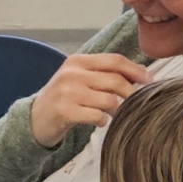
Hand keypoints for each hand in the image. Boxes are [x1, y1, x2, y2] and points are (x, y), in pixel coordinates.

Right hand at [27, 53, 149, 148]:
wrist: (33, 120)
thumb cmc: (62, 100)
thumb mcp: (79, 79)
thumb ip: (103, 73)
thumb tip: (139, 73)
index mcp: (77, 61)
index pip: (114, 61)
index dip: (135, 70)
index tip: (149, 80)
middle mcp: (71, 74)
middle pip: (115, 80)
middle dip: (129, 93)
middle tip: (133, 102)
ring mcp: (67, 92)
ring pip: (109, 100)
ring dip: (115, 109)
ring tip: (109, 113)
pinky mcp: (65, 111)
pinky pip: (97, 116)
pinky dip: (102, 121)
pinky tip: (96, 121)